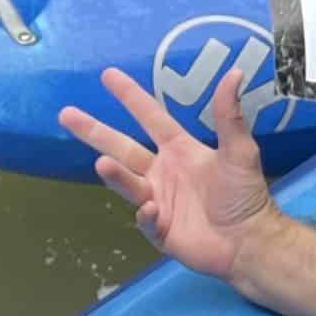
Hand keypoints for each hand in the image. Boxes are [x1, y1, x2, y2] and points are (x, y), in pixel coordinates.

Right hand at [58, 67, 275, 282]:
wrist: (249, 242)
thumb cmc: (245, 195)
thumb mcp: (239, 151)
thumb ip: (229, 116)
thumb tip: (235, 73)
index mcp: (179, 149)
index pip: (150, 117)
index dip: (130, 96)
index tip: (108, 75)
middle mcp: (162, 171)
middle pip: (121, 147)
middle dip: (94, 131)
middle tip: (66, 114)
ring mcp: (158, 201)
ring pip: (127, 182)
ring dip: (115, 174)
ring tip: (101, 164)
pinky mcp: (159, 230)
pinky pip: (145, 220)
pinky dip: (145, 214)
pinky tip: (151, 208)